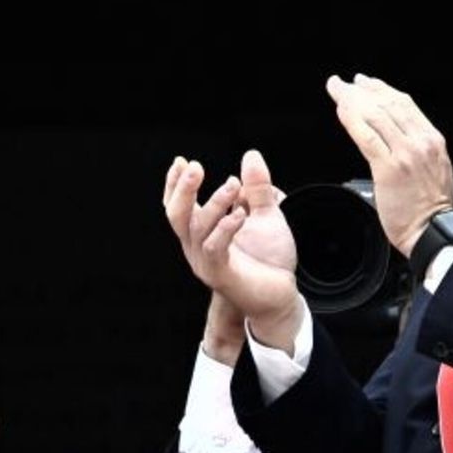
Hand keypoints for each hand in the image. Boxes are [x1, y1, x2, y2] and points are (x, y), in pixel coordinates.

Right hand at [163, 150, 303, 352]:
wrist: (278, 297)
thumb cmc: (267, 260)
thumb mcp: (264, 215)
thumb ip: (257, 188)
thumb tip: (251, 155)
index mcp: (200, 233)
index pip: (177, 207)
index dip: (174, 184)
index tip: (181, 161)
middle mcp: (196, 247)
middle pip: (176, 215)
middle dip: (183, 189)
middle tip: (195, 166)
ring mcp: (206, 262)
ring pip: (197, 229)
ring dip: (214, 203)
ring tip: (234, 184)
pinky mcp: (221, 275)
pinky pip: (215, 248)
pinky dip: (225, 228)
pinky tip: (240, 213)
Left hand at [326, 73, 452, 256]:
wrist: (434, 231)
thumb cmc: (430, 206)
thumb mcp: (433, 166)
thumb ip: (415, 146)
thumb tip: (394, 133)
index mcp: (432, 139)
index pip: (405, 104)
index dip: (382, 89)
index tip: (365, 82)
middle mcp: (421, 142)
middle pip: (388, 104)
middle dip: (362, 89)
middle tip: (343, 83)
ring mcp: (406, 154)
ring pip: (376, 115)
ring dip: (352, 99)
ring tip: (337, 91)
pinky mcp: (390, 169)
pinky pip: (367, 137)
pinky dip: (352, 120)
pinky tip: (342, 111)